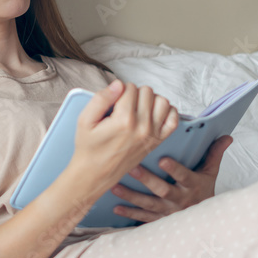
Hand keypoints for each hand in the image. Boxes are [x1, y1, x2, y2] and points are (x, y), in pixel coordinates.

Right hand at [68, 80, 178, 197]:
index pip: (129, 87)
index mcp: (123, 120)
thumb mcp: (84, 120)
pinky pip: (173, 119)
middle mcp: (141, 127)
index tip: (112, 102)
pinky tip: (153, 114)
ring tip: (137, 108)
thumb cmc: (88, 147)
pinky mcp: (157, 142)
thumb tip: (118, 84)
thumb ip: (100, 99)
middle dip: (134, 94)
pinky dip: (167, 112)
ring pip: (162, 101)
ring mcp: (152, 135)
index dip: (119, 90)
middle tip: (123, 106)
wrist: (95, 174)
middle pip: (147, 91)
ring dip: (151, 100)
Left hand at [109, 135, 232, 223]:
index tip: (162, 159)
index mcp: (193, 185)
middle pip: (163, 190)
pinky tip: (116, 208)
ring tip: (115, 187)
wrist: (205, 222)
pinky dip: (129, 214)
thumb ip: (214, 154)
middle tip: (131, 168)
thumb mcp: (210, 173)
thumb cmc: (203, 191)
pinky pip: (143, 218)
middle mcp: (180, 200)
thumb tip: (226, 136)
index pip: (184, 176)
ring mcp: (168, 212)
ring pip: (149, 204)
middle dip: (147, 180)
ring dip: (131, 196)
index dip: (174, 169)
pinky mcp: (159, 221)